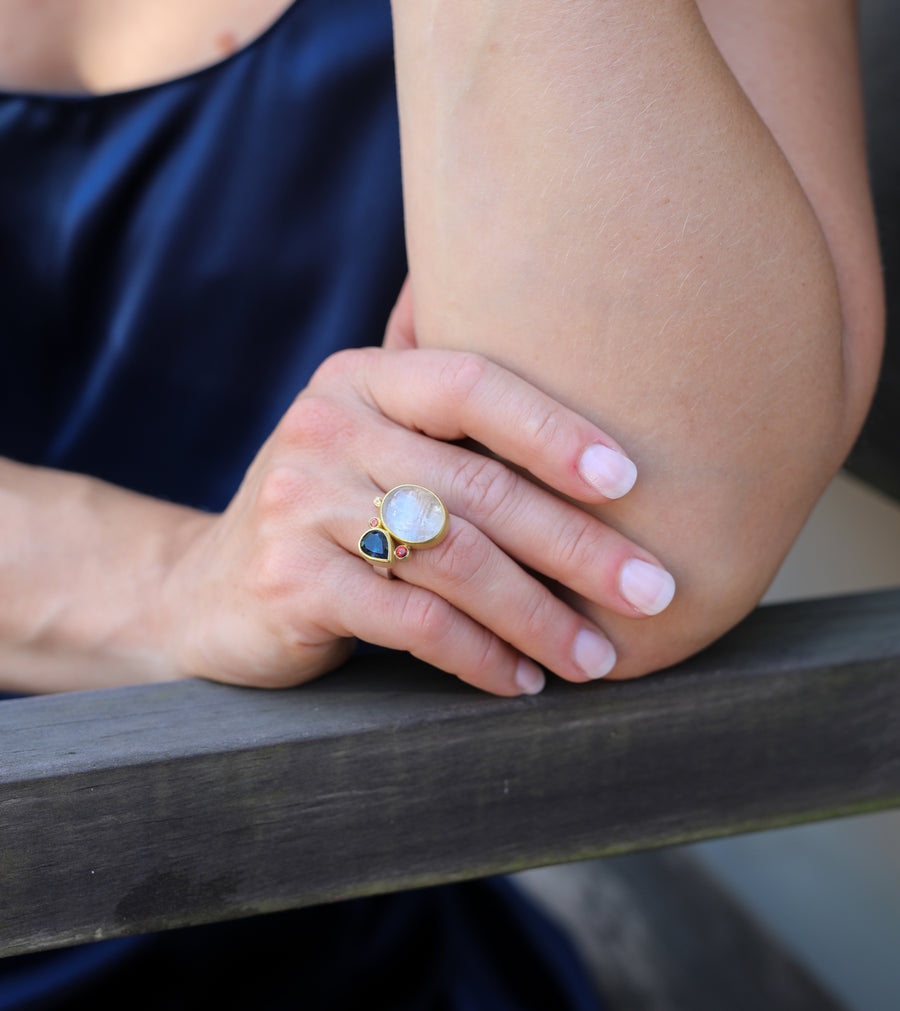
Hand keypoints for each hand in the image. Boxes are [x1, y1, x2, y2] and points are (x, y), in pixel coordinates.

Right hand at [163, 346, 674, 695]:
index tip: (631, 483)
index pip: (472, 384)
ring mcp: (301, 501)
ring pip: (454, 559)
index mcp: (361, 380)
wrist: (206, 591)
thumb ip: (450, 436)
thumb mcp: (373, 452)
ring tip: (598, 657)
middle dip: (579, 548)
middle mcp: (327, 427)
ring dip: (539, 617)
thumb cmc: (327, 519)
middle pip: (478, 487)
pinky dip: (480, 656)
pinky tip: (522, 680)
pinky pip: (412, 622)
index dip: (556, 430)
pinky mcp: (289, 579)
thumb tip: (599, 444)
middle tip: (654, 592)